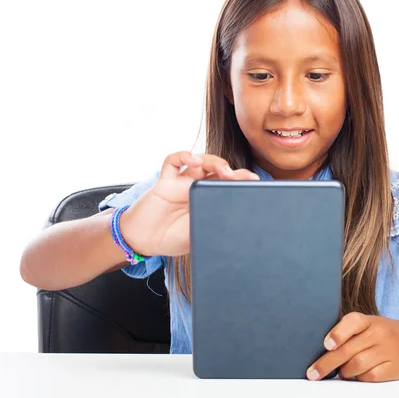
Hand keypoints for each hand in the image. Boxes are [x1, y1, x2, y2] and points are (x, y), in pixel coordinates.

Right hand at [119, 151, 258, 256]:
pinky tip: (192, 159)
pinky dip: (184, 156)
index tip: (256, 184)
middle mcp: (196, 188)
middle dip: (234, 171)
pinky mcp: (164, 181)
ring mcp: (181, 183)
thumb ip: (211, 228)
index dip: (242, 182)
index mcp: (207, 202)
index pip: (228, 186)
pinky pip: (173, 161)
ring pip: (200, 162)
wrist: (141, 241)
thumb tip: (233, 229)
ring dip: (214, 162)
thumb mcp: (196, 237)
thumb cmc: (169, 238)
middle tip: (245, 177)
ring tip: (223, 170)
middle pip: (218, 171)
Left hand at [306, 312, 398, 382]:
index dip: (338, 334)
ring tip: (341, 372)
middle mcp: (378, 333)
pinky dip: (359, 378)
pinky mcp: (394, 368)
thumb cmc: (387, 333)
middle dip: (327, 363)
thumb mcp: (371, 325)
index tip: (327, 345)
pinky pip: (369, 376)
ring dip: (343, 372)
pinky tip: (357, 375)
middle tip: (313, 373)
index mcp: (369, 320)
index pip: (352, 322)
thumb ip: (350, 334)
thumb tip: (323, 352)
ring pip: (356, 365)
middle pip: (348, 350)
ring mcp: (387, 350)